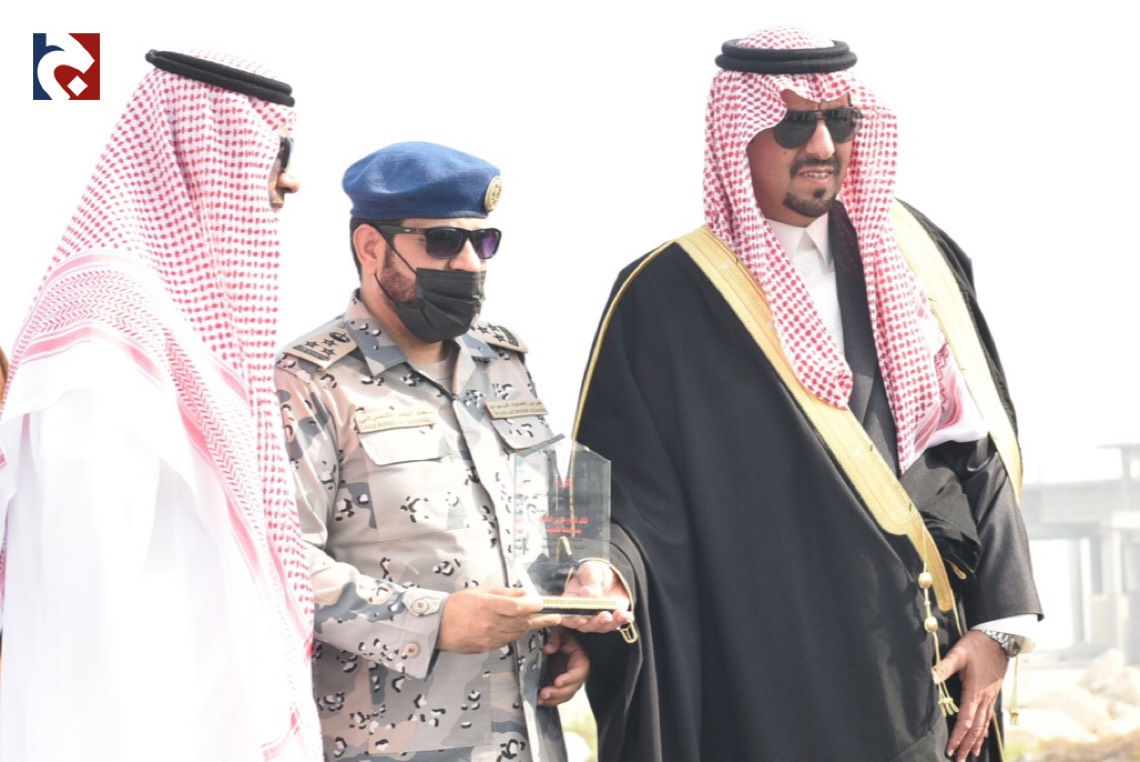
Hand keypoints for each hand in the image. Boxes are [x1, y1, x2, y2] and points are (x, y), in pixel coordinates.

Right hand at [437, 587, 561, 653]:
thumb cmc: (457, 605)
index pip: (516, 608)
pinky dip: (515, 634)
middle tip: (554, 617)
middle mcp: (489, 623)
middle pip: (520, 622)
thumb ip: (504, 593)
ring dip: (529, 627)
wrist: (438, 626)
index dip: (532, 606)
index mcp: (487, 606)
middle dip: (540, 619)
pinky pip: (506, 641)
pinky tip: (519, 628)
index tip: (542, 604)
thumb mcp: (480, 592)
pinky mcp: (486, 647)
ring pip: (516, 633)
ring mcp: (488, 638)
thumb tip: (524, 593)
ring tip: (541, 621)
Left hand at [538, 627, 588, 706]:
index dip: (569, 678)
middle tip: (544, 693)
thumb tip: (548, 648)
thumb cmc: (563, 636)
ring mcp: (568, 681)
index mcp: (580, 660)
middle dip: (558, 693)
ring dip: (552, 700)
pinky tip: (539, 701)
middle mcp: (576, 673)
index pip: (579, 672)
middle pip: (571, 688)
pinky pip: (557, 696)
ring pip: (564, 695)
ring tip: (540, 699)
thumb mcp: (560, 632)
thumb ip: (555, 638)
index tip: (558, 681)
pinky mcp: (559, 685)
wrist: (558, 641)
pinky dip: (549, 700)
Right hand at [559, 560, 633, 633]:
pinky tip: (628, 616)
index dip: (572, 620)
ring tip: (618, 614)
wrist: (612, 573)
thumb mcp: (590, 570)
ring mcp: (598, 618)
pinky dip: (623, 620)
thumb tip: (587, 594)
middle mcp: (583, 615)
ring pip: (602, 626)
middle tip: (604, 616)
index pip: (567, 616)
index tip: (581, 619)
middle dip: (596, 622)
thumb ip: (589, 581)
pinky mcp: (613, 618)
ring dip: (610, 623)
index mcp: (571, 602)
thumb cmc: (595, 572)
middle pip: (586, 625)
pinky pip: (618, 622)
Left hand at [935, 630, 1008, 761]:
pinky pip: (989, 717)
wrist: (1000, 638)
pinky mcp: (993, 693)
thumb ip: (944, 666)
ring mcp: (991, 697)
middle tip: (958, 760)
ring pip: (984, 724)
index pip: (965, 720)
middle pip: (976, 728)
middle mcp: (985, 698)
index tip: (950, 749)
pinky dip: (984, 730)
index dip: (958, 736)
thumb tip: (930, 677)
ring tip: (970, 755)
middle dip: (966, 745)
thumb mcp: (959, 653)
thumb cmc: (977, 644)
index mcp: (974, 691)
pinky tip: (982, 737)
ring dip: (976, 741)